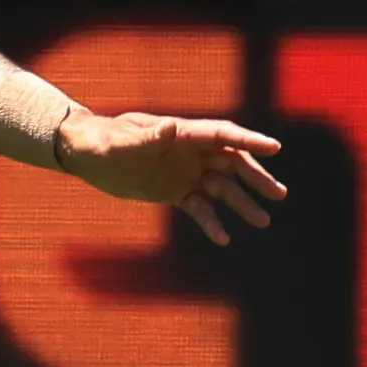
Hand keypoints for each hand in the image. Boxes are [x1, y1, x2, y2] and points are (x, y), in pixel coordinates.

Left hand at [56, 110, 287, 245]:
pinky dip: (212, 222)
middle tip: (279, 194)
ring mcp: (185, 173)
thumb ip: (150, 137)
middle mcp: (190, 152)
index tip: (275, 148)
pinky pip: (200, 208)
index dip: (249, 141)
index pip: (223, 135)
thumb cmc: (104, 141)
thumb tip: (174, 128)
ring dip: (243, 203)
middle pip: (232, 163)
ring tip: (264, 221)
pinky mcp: (175, 192)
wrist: (86, 155)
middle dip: (256, 177)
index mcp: (183, 133)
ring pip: (222, 188)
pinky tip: (224, 238)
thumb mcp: (125, 141)